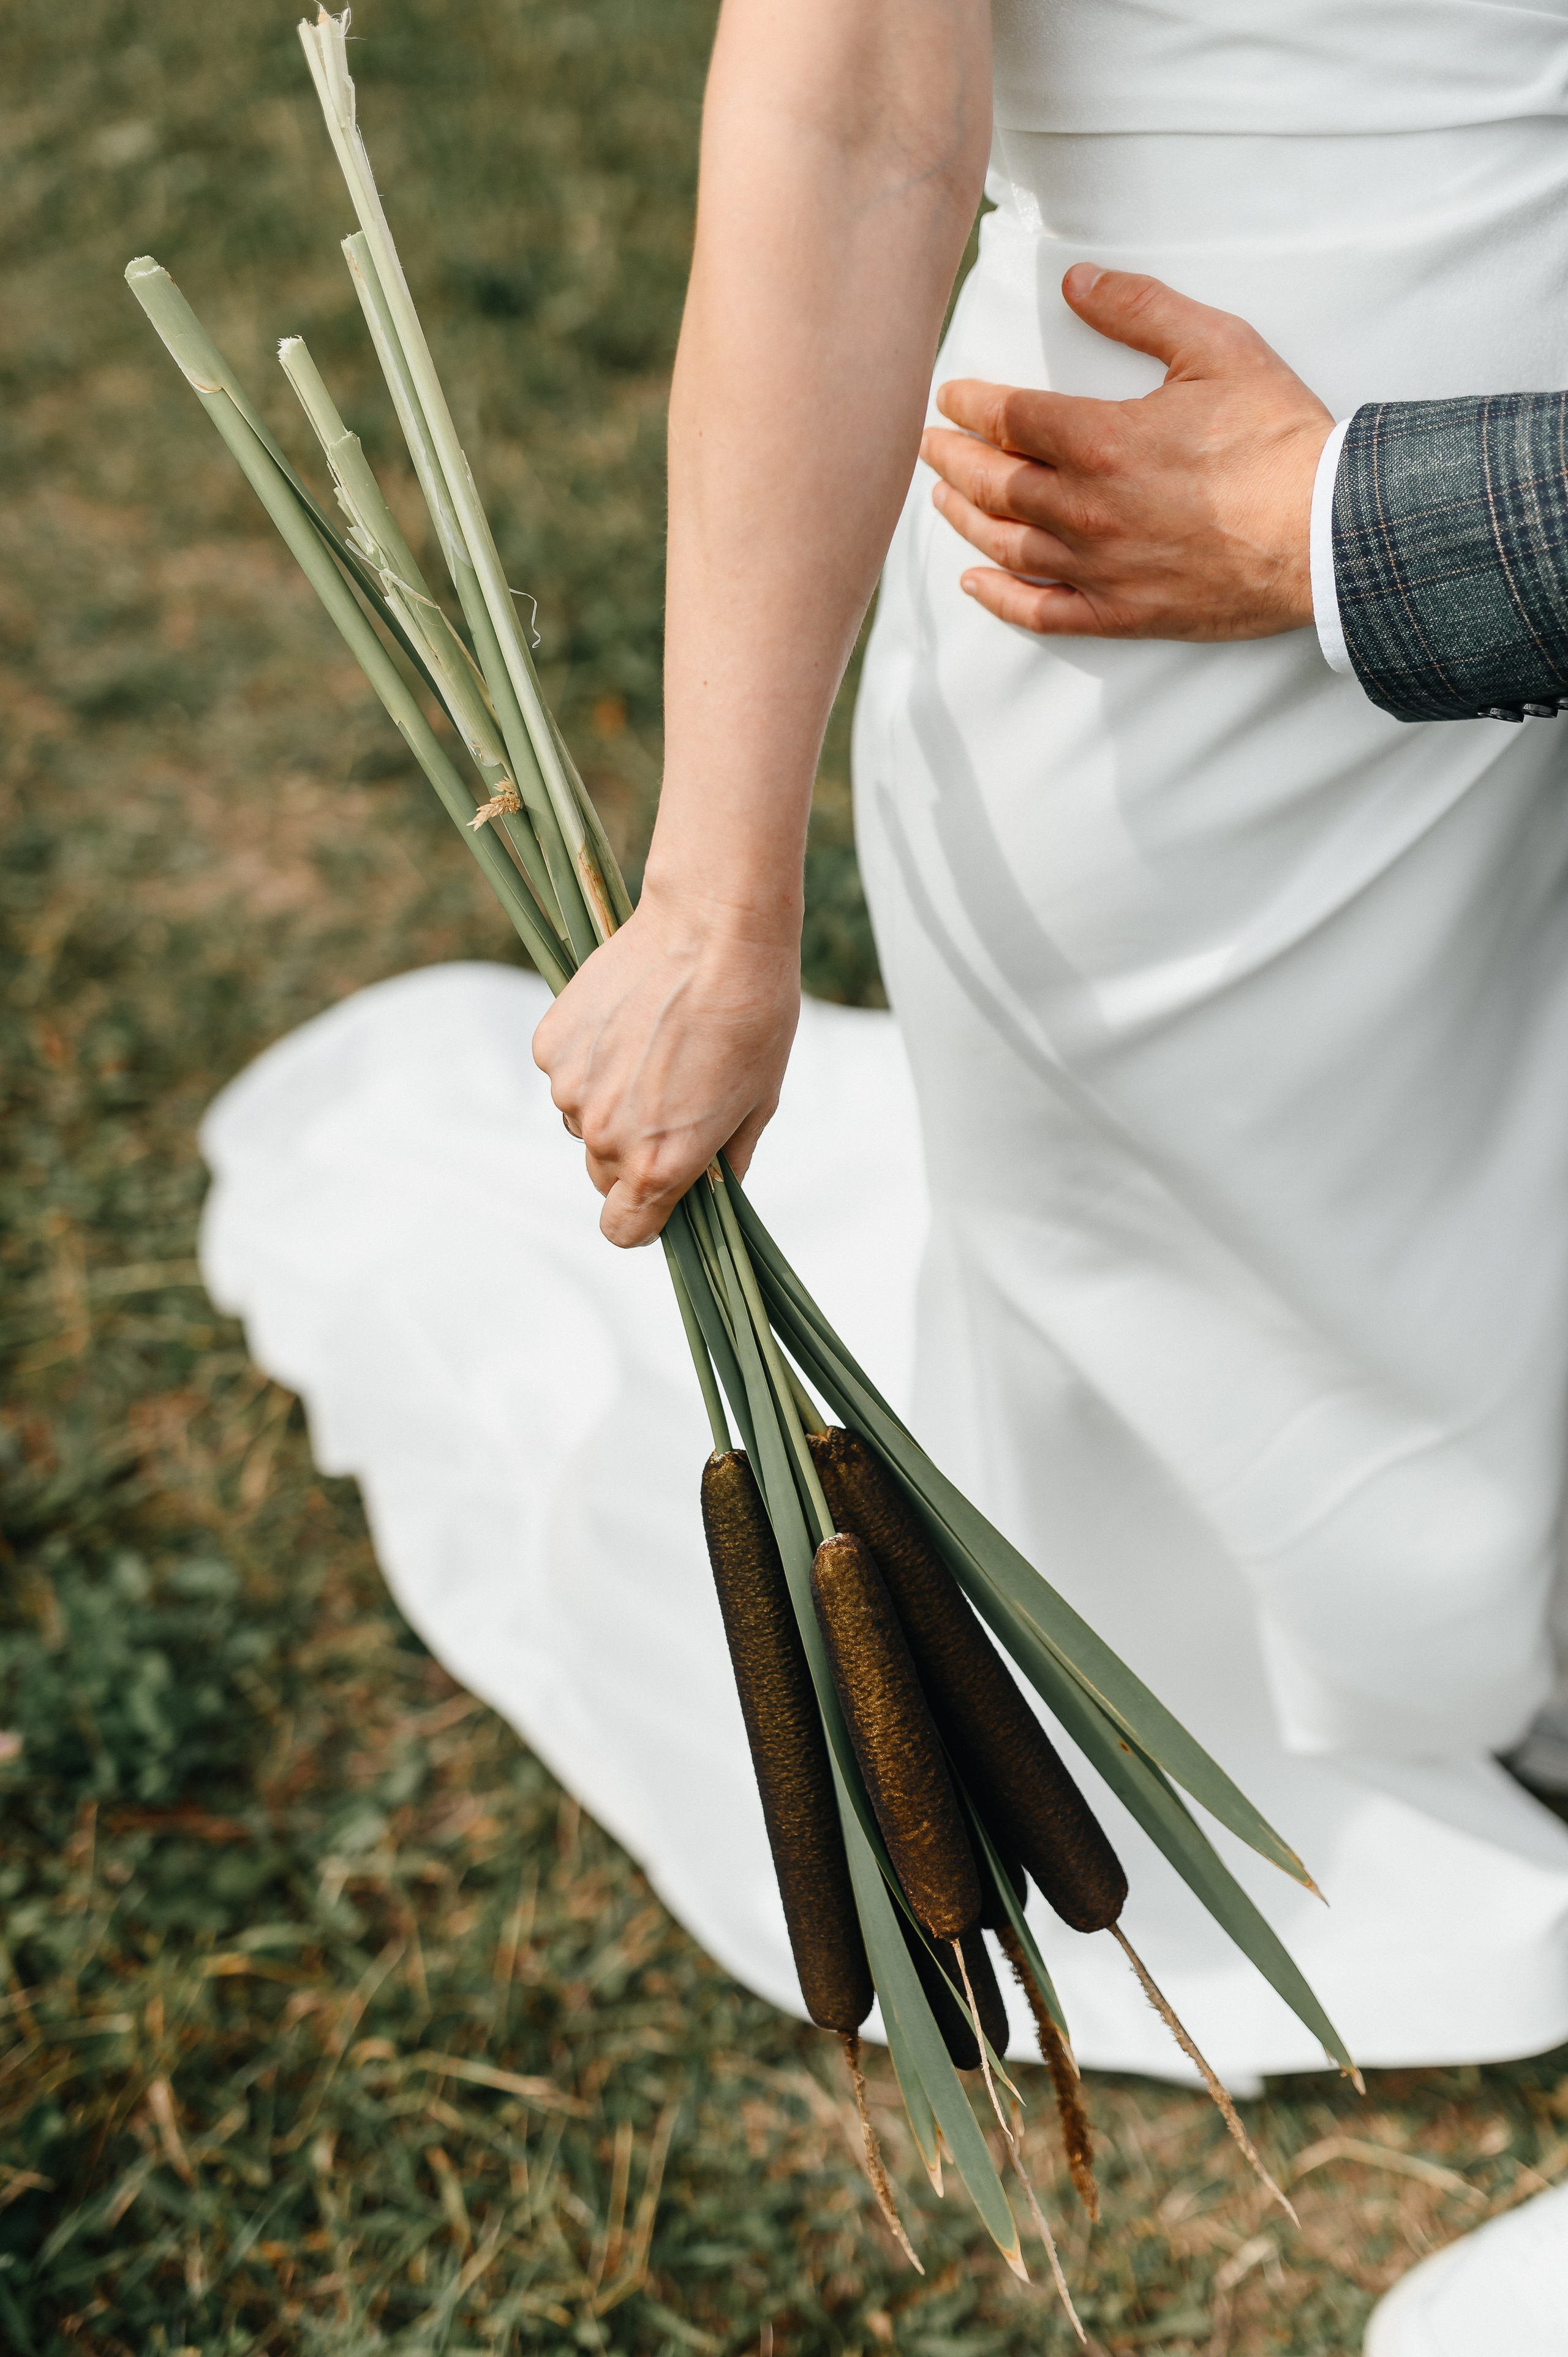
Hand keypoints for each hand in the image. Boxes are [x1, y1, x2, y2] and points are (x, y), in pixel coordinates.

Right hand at [531, 882, 800, 1248]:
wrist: (713, 929)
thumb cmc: (752, 1016)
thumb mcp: (759, 1103)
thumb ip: (725, 1163)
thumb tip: (710, 1191)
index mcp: (658, 1164)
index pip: (623, 1230)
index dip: (644, 1220)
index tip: (663, 1195)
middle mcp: (605, 1135)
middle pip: (605, 1174)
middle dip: (634, 1153)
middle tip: (674, 1100)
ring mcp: (570, 1088)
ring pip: (583, 1120)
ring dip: (611, 1101)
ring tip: (656, 1049)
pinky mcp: (551, 1044)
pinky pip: (567, 1073)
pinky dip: (590, 1059)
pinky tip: (630, 1022)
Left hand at [920, 265, 1333, 640]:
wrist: (1326, 532)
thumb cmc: (1278, 437)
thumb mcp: (1217, 346)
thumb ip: (1140, 307)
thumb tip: (1076, 279)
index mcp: (1101, 439)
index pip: (1009, 417)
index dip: (970, 404)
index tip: (948, 397)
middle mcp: (1085, 508)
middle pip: (993, 482)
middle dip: (952, 460)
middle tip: (927, 446)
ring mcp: (1099, 567)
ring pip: (1006, 544)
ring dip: (964, 519)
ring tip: (941, 499)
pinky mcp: (1121, 613)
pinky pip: (1041, 612)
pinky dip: (999, 599)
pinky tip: (973, 583)